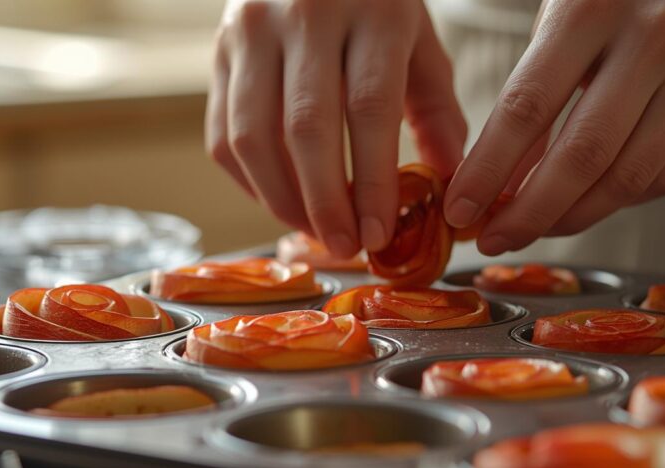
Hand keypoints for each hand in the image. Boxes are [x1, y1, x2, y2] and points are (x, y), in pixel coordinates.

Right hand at [206, 0, 466, 256]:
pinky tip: (281, 201)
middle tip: (346, 246)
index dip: (373, 180)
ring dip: (282, 199)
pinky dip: (249, 182)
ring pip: (252, 137)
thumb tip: (446, 183)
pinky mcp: (218, 51)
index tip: (379, 232)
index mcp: (372, 9)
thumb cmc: (372, 1)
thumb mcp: (417, 38)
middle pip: (306, 128)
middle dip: (325, 202)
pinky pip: (222, 134)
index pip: (370, 108)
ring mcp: (250, 31)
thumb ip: (435, 108)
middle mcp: (303, 14)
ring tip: (313, 231)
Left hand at [445, 0, 664, 255]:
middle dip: (530, 212)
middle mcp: (651, 42)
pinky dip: (615, 203)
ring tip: (533, 229)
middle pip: (583, 155)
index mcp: (591, 11)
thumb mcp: (557, 22)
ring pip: (626, 178)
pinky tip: (583, 206)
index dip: (488, 170)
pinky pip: (662, 178)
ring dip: (571, 218)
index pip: (528, 108)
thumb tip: (501, 184)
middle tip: (495, 239)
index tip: (459, 209)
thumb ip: (529, 95)